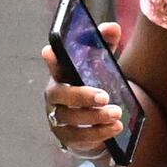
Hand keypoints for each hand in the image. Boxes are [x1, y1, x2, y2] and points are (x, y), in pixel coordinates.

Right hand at [40, 29, 126, 154]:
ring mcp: (58, 119)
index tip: (49, 51)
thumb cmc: (93, 88)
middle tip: (104, 96)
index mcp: (61, 76)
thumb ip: (105, 46)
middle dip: (81, 95)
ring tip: (116, 114)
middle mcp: (55, 97)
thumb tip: (111, 27)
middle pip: (61, 95)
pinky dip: (99, 133)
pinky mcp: (67, 138)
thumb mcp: (102, 66)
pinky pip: (79, 137)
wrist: (94, 124)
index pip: (54, 66)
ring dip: (95, 116)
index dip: (51, 60)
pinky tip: (115, 128)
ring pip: (71, 118)